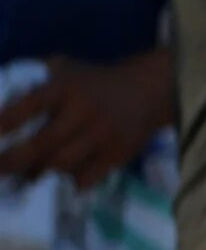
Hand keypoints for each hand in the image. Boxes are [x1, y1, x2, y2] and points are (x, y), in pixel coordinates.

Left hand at [0, 53, 173, 189]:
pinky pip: (86, 177)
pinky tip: (62, 177)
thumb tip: (2, 94)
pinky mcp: (118, 155)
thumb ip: (37, 78)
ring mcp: (103, 135)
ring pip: (62, 164)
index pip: (31, 105)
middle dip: (13, 160)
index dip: (7, 121)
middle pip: (44, 143)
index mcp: (67, 87)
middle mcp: (85, 111)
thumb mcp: (66, 68)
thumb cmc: (94, 81)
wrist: (147, 92)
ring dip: (39, 173)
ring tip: (27, 175)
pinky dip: (69, 181)